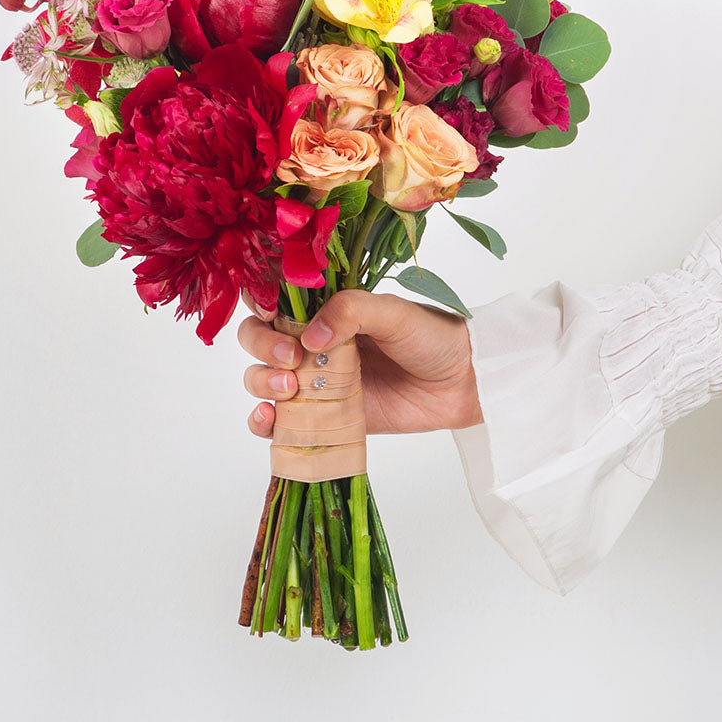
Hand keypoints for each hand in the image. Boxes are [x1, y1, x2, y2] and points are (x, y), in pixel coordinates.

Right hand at [238, 290, 481, 438]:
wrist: (462, 384)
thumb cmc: (430, 337)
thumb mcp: (393, 313)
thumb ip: (351, 311)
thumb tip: (310, 336)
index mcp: (326, 308)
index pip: (274, 299)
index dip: (260, 305)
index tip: (270, 316)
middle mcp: (313, 341)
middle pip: (259, 340)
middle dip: (262, 347)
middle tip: (289, 358)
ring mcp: (315, 381)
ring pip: (262, 379)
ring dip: (260, 383)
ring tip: (288, 390)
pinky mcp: (323, 417)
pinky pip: (280, 421)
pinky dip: (264, 422)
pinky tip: (269, 420)